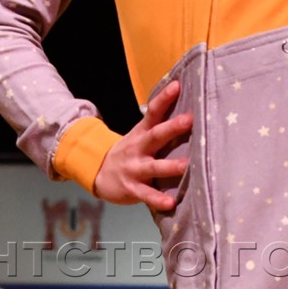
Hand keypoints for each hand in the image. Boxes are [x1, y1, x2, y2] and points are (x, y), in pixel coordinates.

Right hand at [93, 78, 191, 211]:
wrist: (98, 172)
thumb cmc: (129, 152)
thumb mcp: (139, 135)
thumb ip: (159, 123)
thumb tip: (185, 106)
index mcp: (141, 133)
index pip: (153, 112)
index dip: (164, 98)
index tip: (177, 85)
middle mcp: (138, 149)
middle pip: (155, 136)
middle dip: (172, 128)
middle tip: (189, 120)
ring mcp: (134, 169)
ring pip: (154, 167)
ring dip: (170, 166)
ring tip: (186, 165)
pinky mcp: (132, 189)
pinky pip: (146, 195)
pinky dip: (158, 200)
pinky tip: (170, 203)